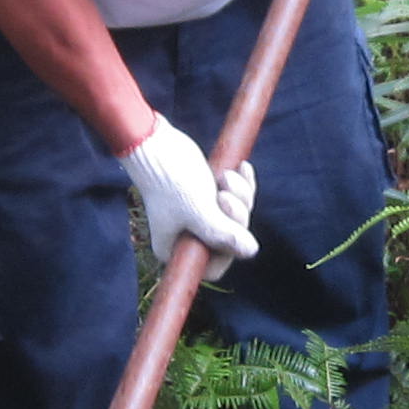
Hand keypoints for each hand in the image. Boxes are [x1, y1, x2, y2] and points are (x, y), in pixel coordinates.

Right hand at [119, 116, 257, 260]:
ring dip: (240, 195)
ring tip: (225, 176)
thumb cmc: (172, 179)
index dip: (229, 250)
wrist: (157, 142)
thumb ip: (223, 233)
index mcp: (175, 250)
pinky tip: (243, 167)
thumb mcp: (199, 210)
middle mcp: (187, 237)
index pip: (214, 267)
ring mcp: (198, 216)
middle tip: (224, 194)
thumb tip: (251, 251)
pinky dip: (242, 185)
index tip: (230, 228)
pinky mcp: (207, 195)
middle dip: (236, 215)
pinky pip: (237, 198)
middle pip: (229, 240)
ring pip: (236, 216)